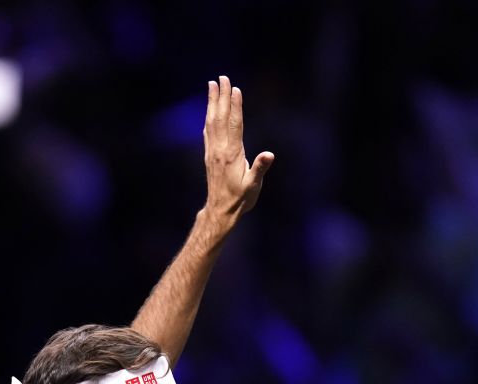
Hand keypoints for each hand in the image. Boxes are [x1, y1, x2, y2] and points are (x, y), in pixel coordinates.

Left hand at [202, 75, 273, 223]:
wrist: (220, 211)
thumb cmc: (240, 199)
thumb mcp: (253, 186)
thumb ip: (260, 169)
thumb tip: (269, 154)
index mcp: (232, 154)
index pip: (234, 124)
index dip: (235, 106)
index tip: (235, 89)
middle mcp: (220, 149)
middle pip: (221, 117)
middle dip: (221, 96)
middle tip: (221, 77)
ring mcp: (213, 152)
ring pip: (212, 121)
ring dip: (212, 102)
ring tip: (212, 85)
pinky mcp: (210, 156)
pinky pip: (208, 131)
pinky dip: (208, 117)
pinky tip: (208, 111)